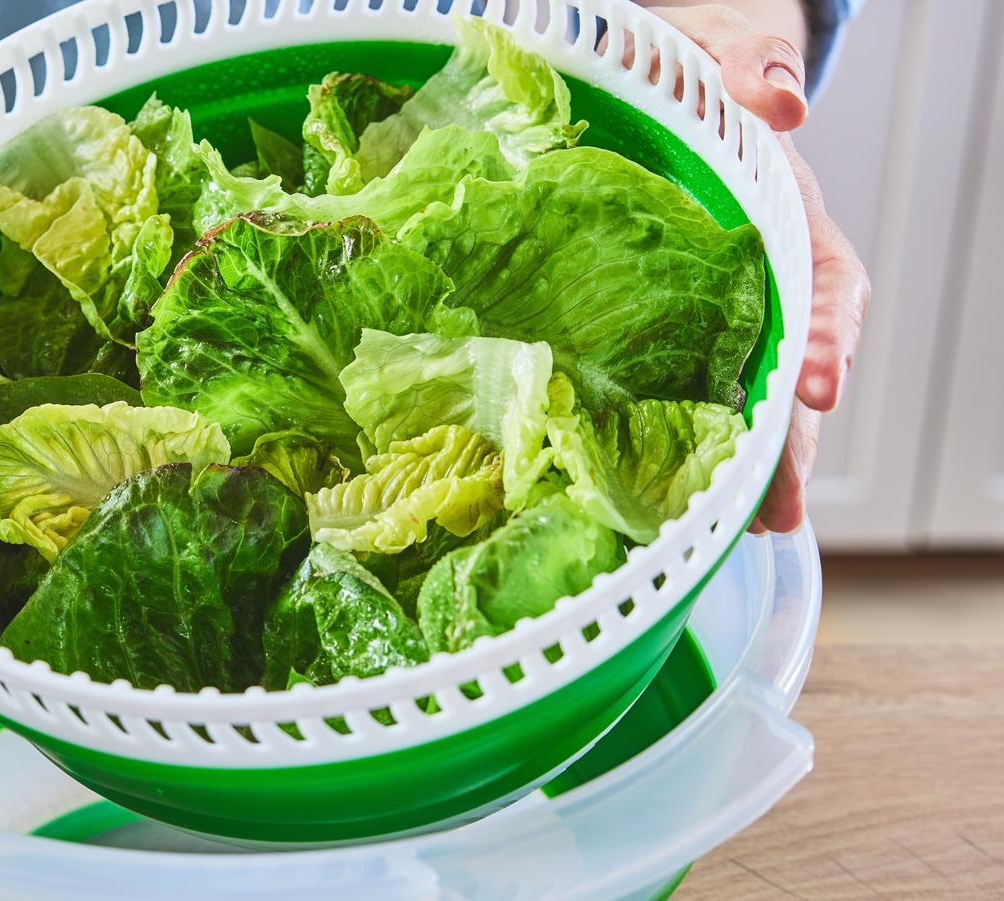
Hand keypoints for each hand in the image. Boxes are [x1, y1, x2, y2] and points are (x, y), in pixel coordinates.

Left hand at [648, 5, 870, 533]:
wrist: (666, 79)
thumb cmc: (707, 71)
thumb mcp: (730, 56)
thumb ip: (755, 68)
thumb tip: (783, 97)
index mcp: (795, 221)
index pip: (829, 286)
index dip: (828, 338)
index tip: (817, 385)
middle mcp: (773, 277)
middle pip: (798, 365)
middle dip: (795, 436)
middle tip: (782, 504)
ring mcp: (731, 311)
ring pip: (757, 390)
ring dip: (760, 457)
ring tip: (752, 525)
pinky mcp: (681, 330)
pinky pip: (701, 386)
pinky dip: (703, 436)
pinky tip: (692, 492)